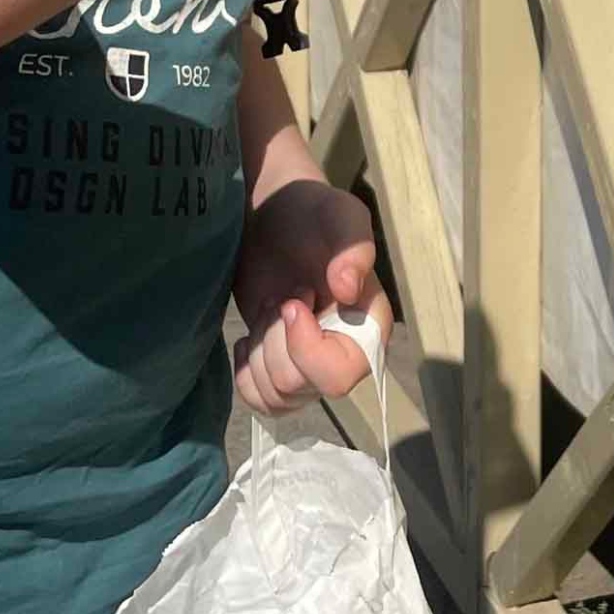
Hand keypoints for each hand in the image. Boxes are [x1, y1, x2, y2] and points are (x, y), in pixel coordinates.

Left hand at [231, 177, 394, 415]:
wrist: (273, 215)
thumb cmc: (311, 212)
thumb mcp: (340, 216)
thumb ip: (353, 248)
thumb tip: (349, 290)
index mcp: (368, 327)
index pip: (340, 376)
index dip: (306, 350)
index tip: (291, 304)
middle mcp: (343, 354)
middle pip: (298, 386)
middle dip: (275, 341)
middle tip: (281, 298)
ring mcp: (308, 365)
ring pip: (276, 397)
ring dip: (260, 352)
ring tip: (270, 310)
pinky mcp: (277, 366)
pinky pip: (259, 400)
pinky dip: (246, 372)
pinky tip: (249, 337)